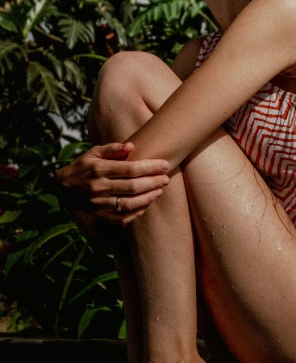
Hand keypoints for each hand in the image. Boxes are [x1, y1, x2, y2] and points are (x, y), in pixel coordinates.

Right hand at [54, 141, 170, 226]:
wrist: (63, 188)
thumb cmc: (83, 166)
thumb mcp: (93, 153)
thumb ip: (112, 149)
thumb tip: (132, 145)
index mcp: (98, 169)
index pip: (130, 169)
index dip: (150, 167)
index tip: (164, 165)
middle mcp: (98, 187)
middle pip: (133, 186)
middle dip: (153, 182)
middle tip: (166, 178)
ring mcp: (99, 203)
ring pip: (129, 203)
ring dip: (148, 198)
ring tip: (160, 190)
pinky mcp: (100, 215)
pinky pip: (122, 217)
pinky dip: (137, 212)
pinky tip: (147, 204)